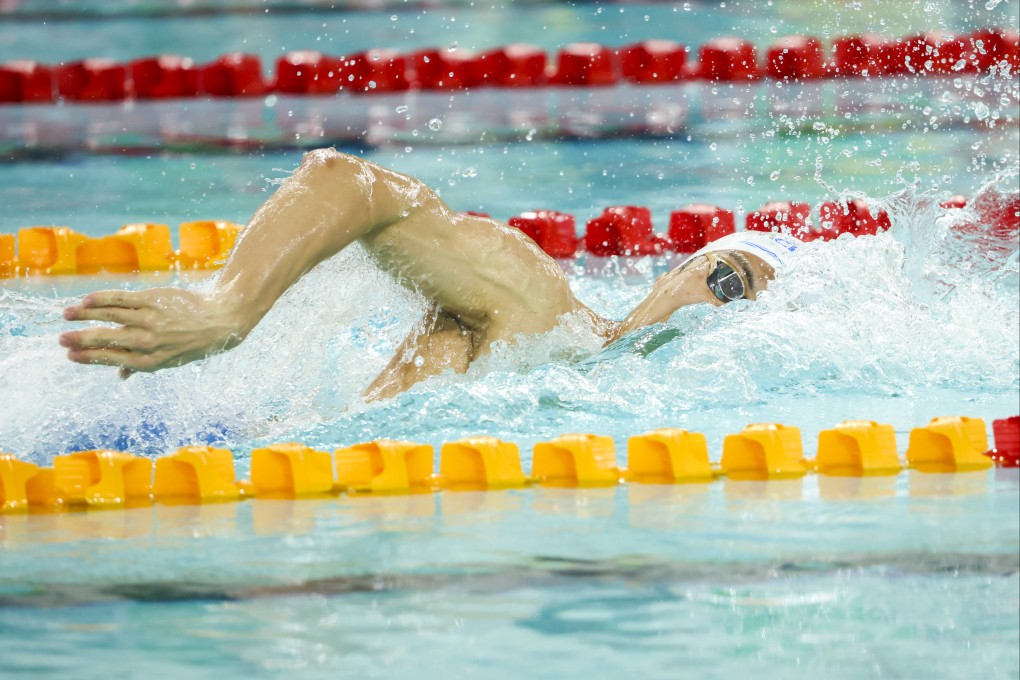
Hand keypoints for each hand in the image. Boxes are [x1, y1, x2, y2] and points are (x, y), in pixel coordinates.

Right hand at [60, 288, 246, 377]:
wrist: (220, 320)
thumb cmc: (192, 342)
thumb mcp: (170, 361)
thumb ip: (142, 365)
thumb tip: (120, 376)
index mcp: (150, 361)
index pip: (112, 359)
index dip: (89, 357)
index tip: (70, 355)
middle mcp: (148, 342)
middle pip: (106, 339)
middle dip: (80, 340)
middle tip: (61, 339)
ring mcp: (150, 319)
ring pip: (109, 316)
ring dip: (84, 315)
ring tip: (67, 314)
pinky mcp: (153, 300)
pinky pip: (121, 299)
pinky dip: (102, 299)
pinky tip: (87, 300)